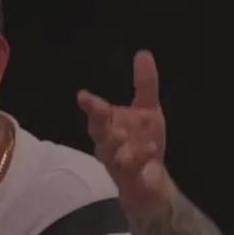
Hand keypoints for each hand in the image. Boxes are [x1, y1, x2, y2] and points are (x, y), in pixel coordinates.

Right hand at [78, 50, 168, 213]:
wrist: (149, 180)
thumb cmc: (142, 141)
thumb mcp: (148, 111)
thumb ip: (145, 85)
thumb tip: (143, 52)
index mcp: (110, 126)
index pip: (96, 113)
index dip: (90, 105)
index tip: (83, 95)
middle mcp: (109, 144)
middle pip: (99, 134)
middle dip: (100, 123)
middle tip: (102, 112)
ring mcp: (120, 164)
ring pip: (114, 157)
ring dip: (119, 148)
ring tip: (124, 139)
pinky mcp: (134, 181)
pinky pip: (137, 175)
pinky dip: (143, 168)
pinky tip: (150, 159)